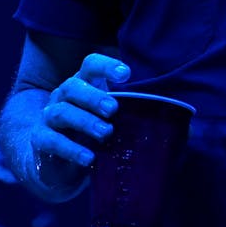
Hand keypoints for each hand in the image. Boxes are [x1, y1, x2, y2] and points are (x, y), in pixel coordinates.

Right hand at [31, 52, 128, 186]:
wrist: (57, 161)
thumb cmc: (93, 132)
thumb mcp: (114, 119)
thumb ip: (140, 115)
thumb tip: (185, 128)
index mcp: (84, 83)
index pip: (91, 65)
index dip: (106, 66)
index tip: (126, 74)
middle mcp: (64, 96)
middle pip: (73, 87)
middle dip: (94, 96)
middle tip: (113, 109)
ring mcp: (48, 117)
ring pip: (61, 112)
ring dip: (84, 121)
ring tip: (105, 133)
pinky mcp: (40, 141)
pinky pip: (51, 141)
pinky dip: (70, 149)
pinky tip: (89, 158)